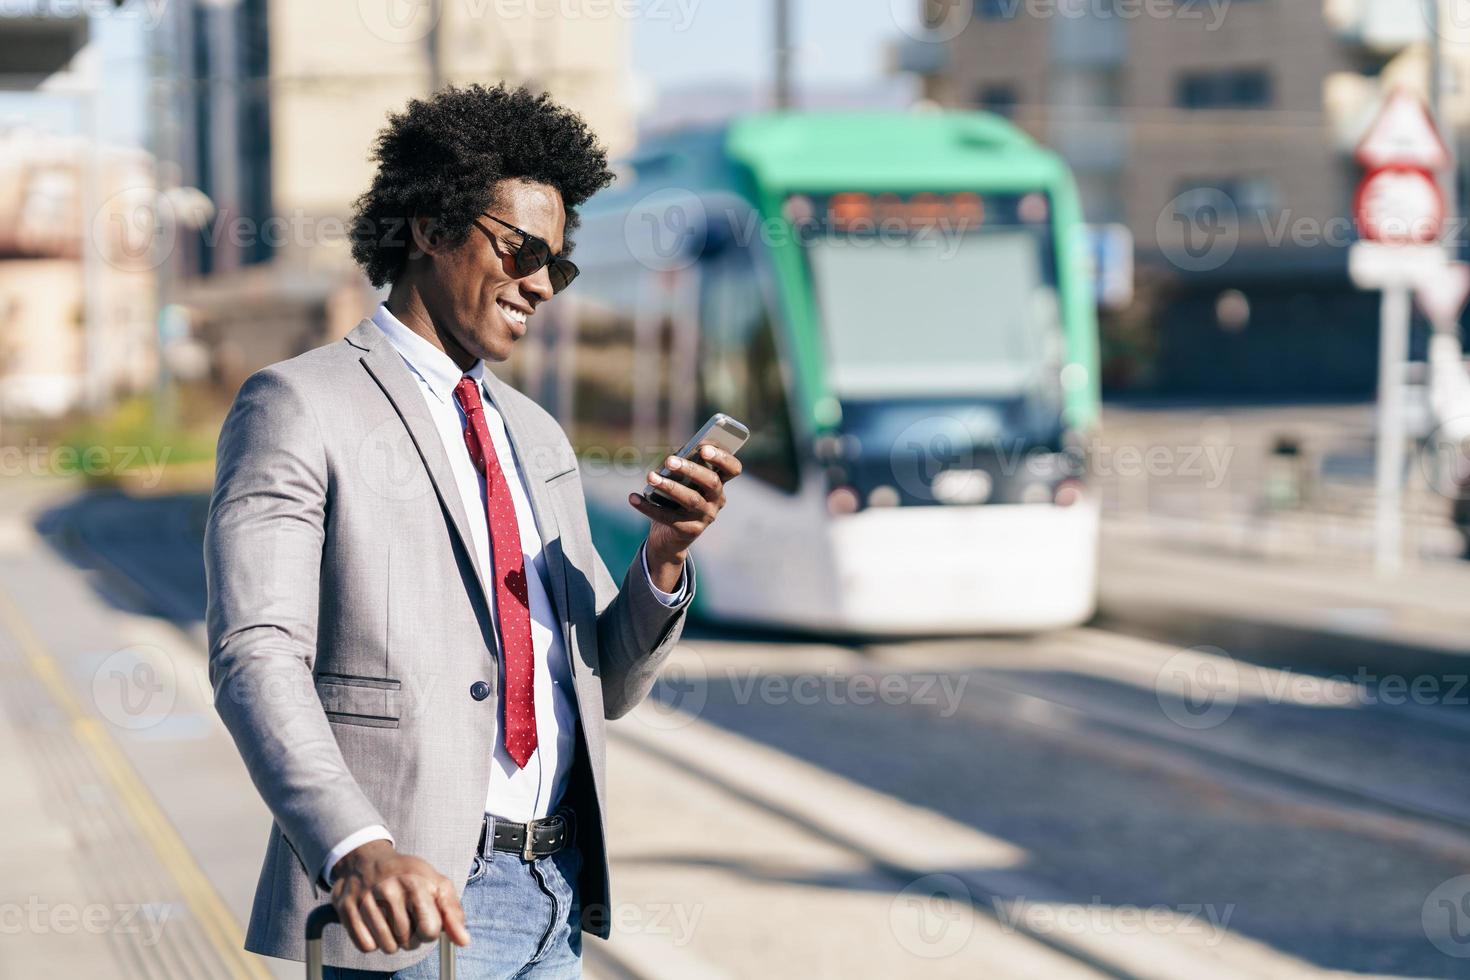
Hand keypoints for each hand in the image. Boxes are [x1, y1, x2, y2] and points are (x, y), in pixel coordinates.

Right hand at [330, 840, 470, 953]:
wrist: (366, 858)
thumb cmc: (407, 875)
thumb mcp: (436, 884)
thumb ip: (452, 913)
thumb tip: (464, 941)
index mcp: (416, 882)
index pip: (430, 931)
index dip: (429, 932)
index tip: (424, 920)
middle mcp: (389, 889)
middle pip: (407, 942)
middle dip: (409, 937)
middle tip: (404, 918)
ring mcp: (365, 899)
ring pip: (386, 947)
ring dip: (391, 941)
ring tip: (390, 920)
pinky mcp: (346, 908)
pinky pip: (365, 946)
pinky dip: (371, 941)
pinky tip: (373, 923)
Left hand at [628, 444, 741, 574]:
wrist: (669, 537)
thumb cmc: (675, 500)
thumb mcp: (681, 481)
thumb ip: (681, 467)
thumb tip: (672, 458)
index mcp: (719, 483)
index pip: (733, 468)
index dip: (722, 457)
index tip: (703, 448)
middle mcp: (717, 500)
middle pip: (712, 482)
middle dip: (691, 469)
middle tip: (670, 461)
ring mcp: (705, 517)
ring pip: (691, 499)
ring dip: (669, 486)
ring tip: (650, 476)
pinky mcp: (689, 531)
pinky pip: (668, 518)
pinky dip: (648, 507)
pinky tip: (633, 497)